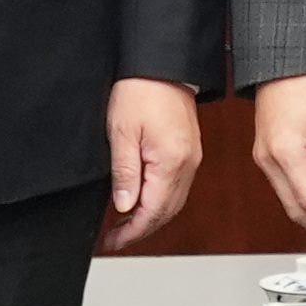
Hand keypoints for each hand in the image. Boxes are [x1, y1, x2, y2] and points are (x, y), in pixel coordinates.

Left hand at [99, 81, 205, 252]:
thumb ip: (125, 173)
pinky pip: (176, 187)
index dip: (132, 232)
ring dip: (150, 217)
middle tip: (116, 238)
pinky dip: (159, 201)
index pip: (153, 212)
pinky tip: (142, 200)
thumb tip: (125, 206)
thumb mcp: (121, 133)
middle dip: (141, 229)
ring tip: (125, 224)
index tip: (114, 241)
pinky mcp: (189, 152)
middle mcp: (187, 165)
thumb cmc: (141, 90)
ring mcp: (191, 159)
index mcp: (171, 163)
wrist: (162, 65)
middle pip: (166, 213)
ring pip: (173, 203)